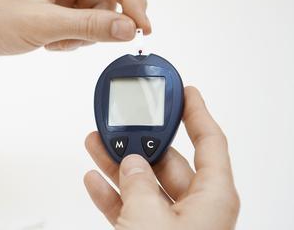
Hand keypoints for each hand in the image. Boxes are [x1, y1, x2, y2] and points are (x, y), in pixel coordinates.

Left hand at [0, 0, 150, 65]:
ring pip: (99, 8)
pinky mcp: (55, 2)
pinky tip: (48, 43)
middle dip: (113, 15)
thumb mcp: (41, 25)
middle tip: (116, 40)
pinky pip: (83, 20)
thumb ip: (88, 26)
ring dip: (85, 32)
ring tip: (54, 42)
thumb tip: (130, 28)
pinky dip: (72, 37)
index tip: (143, 28)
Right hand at [83, 87, 239, 229]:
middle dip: (140, 139)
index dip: (197, 113)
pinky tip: (94, 180)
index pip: (210, 142)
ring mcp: (174, 225)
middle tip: (119, 122)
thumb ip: (139, 184)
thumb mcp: (150, 217)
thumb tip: (131, 163)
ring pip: (145, 184)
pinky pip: (131, 208)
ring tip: (96, 143)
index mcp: (213, 198)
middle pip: (169, 161)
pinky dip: (111, 193)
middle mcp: (197, 210)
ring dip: (118, 164)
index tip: (186, 92)